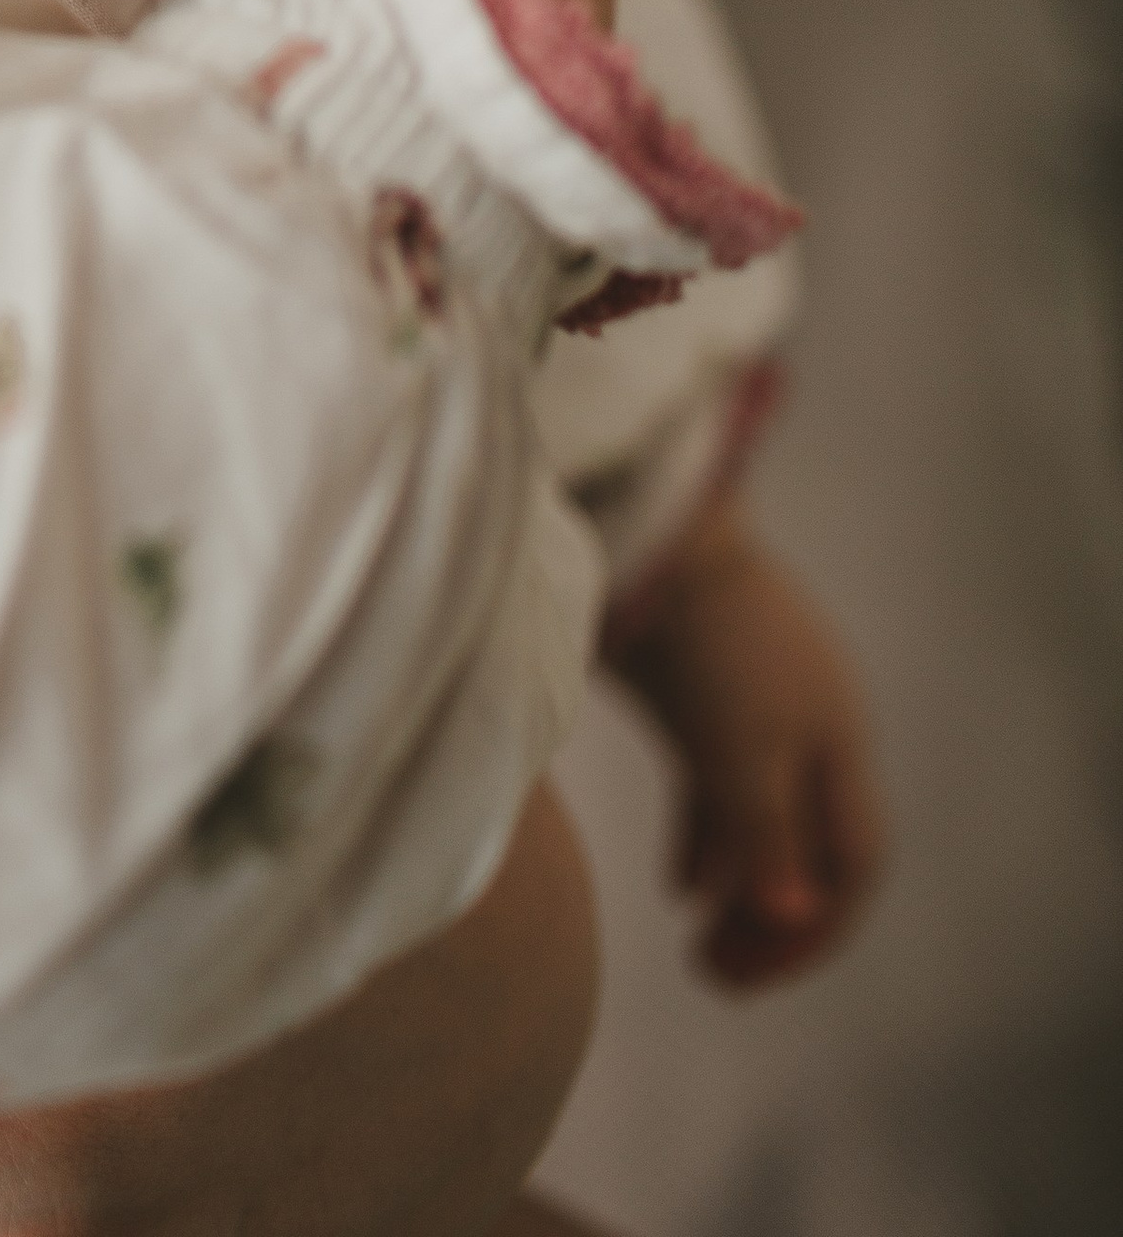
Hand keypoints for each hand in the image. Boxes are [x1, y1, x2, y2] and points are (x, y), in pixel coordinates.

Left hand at [604, 499, 886, 987]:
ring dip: (739, 888)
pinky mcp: (698, 688)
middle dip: (776, 921)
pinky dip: (707, 840)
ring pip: (764, 821)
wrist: (647, 528)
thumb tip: (792, 917)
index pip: (854, 863)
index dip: (817, 930)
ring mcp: (753, 703)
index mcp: (838, 740)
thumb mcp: (737, 747)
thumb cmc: (702, 639)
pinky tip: (679, 887)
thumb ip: (763, 834)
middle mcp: (809, 727)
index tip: (753, 971)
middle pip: (812, 849)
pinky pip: (721, 786)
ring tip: (699, 945)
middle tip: (717, 973)